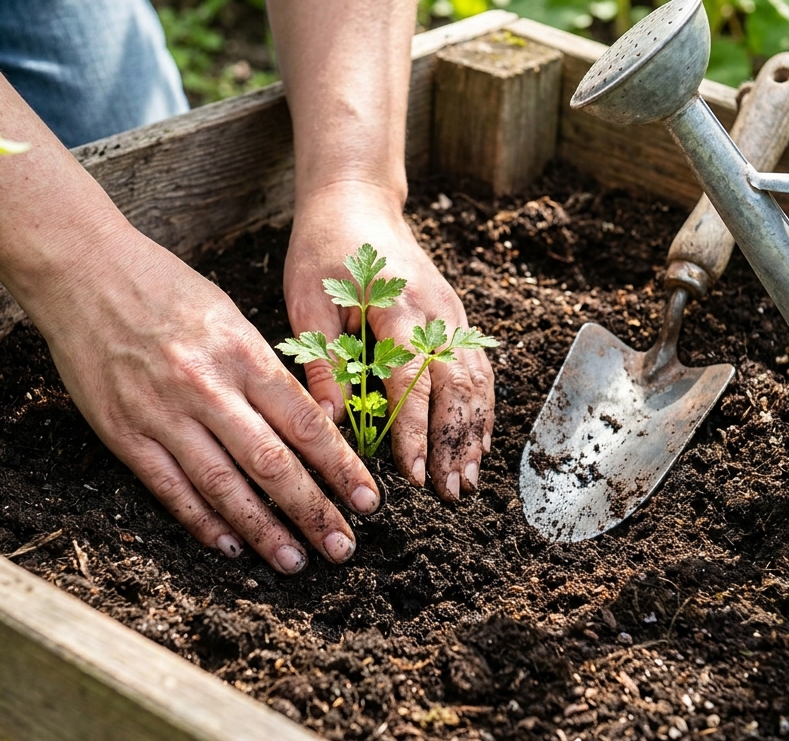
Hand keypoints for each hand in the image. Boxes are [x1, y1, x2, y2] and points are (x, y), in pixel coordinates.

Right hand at [20, 226, 379, 574]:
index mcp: (242, 352)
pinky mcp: (124, 433)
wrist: (82, 271)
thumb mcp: (228, 317)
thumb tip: (307, 428)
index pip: (305, 422)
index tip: (368, 500)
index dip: (341, 467)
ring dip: (264, 530)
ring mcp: (163, 414)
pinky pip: (171, 489)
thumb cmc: (164, 288)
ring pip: (224, 486)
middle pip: (272, 463)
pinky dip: (204, 523)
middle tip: (343, 547)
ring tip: (295, 561)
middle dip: (313, 510)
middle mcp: (207, 387)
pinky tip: (232, 547)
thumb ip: (263, 372)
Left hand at [284, 182, 494, 500]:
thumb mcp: (308, 299)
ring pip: (475, 383)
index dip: (413, 431)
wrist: (358, 199)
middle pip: (456, 388)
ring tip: (466, 480)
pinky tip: (476, 443)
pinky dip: (480, 410)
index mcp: (398, 307)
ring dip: (473, 434)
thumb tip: (329, 420)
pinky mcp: (457, 318)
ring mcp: (454, 314)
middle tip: (450, 493)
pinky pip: (478, 370)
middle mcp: (437, 312)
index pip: (412, 380)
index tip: (411, 474)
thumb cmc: (325, 249)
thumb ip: (322, 358)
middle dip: (453, 444)